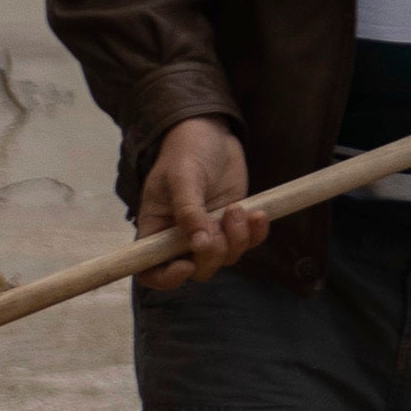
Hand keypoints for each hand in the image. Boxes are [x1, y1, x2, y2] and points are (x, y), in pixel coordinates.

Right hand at [141, 118, 258, 277]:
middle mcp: (180, 238)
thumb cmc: (185, 151)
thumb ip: (189, 211)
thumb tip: (198, 244)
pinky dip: (256, 235)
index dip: (166, 278)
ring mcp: (208, 233)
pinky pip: (246, 243)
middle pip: (197, 269)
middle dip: (214, 252)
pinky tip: (259, 214)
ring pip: (224, 258)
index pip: (151, 270)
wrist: (210, 132)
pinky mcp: (232, 225)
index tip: (187, 264)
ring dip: (237, 239)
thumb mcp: (183, 177)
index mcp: (155, 229)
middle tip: (225, 219)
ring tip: (238, 208)